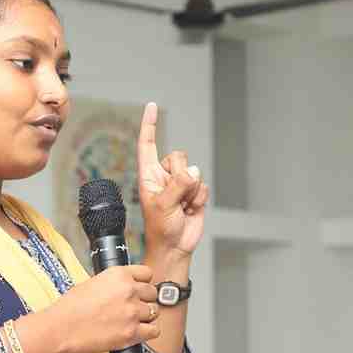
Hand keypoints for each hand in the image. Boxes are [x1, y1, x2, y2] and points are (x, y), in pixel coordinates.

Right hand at [49, 264, 160, 352]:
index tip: (138, 289)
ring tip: (129, 321)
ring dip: (145, 316)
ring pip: (154, 312)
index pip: (146, 273)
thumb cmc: (69, 309)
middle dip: (144, 299)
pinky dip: (147, 332)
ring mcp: (133, 312)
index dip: (142, 283)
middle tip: (131, 307)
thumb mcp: (91, 283)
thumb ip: (113, 283)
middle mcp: (129, 291)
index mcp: (118, 275)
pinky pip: (154, 331)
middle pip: (152, 292)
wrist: (61, 330)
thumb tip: (123, 288)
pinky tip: (136, 332)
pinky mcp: (133, 333)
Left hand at [137, 101, 208, 255]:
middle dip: (181, 175)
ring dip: (190, 191)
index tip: (152, 106)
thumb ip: (178, 185)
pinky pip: (204, 186)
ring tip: (181, 207)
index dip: (150, 125)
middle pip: (179, 156)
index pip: (148, 144)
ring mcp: (180, 183)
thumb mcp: (163, 205)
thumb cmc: (160, 229)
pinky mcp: (195, 192)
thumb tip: (193, 171)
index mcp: (149, 175)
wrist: (175, 246)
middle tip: (175, 197)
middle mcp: (164, 175)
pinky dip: (199, 199)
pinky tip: (190, 210)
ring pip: (194, 172)